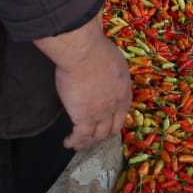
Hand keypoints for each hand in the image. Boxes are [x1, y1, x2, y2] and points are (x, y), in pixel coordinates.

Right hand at [36, 18, 131, 150]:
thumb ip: (111, 72)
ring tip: (78, 143)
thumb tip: (105, 72)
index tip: (107, 123)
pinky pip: (81, 136)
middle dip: (104, 135)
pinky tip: (68, 142)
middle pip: (113, 127)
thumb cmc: (95, 48)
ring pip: (98, 135)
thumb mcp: (113, 60)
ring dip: (88, 142)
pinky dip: (75, 141)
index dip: (115, 119)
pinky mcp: (85, 117)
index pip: (123, 110)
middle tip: (94, 137)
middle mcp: (116, 103)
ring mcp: (102, 112)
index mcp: (124, 88)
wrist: (84, 51)